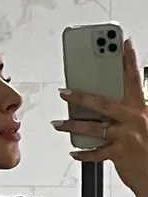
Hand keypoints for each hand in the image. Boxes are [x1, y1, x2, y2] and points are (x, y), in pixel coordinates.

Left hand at [52, 39, 147, 196]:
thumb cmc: (146, 146)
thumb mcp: (140, 123)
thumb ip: (125, 111)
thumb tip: (98, 104)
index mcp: (141, 108)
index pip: (134, 78)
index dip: (129, 60)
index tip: (122, 42)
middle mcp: (135, 119)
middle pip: (103, 103)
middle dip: (81, 96)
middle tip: (64, 91)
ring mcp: (127, 136)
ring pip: (93, 128)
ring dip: (72, 126)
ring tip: (57, 124)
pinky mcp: (120, 154)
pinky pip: (95, 153)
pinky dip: (83, 154)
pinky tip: (73, 152)